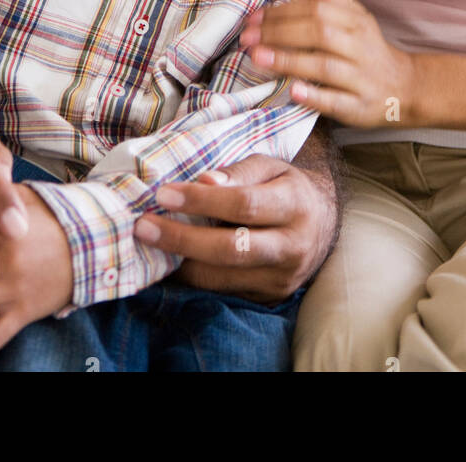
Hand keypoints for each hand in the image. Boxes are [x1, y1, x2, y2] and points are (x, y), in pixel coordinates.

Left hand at [133, 152, 336, 303]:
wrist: (321, 223)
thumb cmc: (284, 186)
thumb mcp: (269, 166)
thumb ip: (237, 172)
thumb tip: (203, 180)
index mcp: (295, 204)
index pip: (244, 204)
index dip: (202, 201)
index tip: (164, 194)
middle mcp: (292, 246)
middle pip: (232, 248)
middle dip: (182, 239)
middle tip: (143, 226)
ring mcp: (281, 278)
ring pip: (223, 277)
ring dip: (181, 262)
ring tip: (149, 244)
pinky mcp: (269, 298)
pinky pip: (224, 290)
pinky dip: (194, 276)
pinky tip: (171, 261)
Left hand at [238, 0, 417, 127]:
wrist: (406, 88)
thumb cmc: (370, 51)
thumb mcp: (360, 21)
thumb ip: (336, 2)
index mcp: (356, 23)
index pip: (317, 10)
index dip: (283, 12)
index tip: (254, 17)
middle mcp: (360, 47)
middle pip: (318, 33)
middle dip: (279, 33)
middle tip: (247, 37)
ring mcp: (360, 78)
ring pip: (324, 65)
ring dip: (288, 61)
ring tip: (258, 57)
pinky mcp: (359, 107)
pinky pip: (336, 101)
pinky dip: (315, 95)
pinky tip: (293, 91)